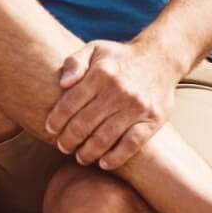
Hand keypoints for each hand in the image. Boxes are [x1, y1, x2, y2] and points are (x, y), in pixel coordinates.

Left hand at [45, 41, 180, 170]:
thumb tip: (63, 83)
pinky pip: (131, 144)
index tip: (50, 129)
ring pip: (105, 138)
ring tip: (80, 157)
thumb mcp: (95, 49)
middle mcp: (117, 91)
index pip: (70, 103)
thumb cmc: (121, 58)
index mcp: (101, 73)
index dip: (57, 119)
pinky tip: (104, 163)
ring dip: (88, 152)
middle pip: (84, 124)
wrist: (161, 58)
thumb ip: (75, 62)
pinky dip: (116, 157)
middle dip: (68, 140)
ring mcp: (136, 107)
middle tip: (63, 146)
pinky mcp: (152, 120)